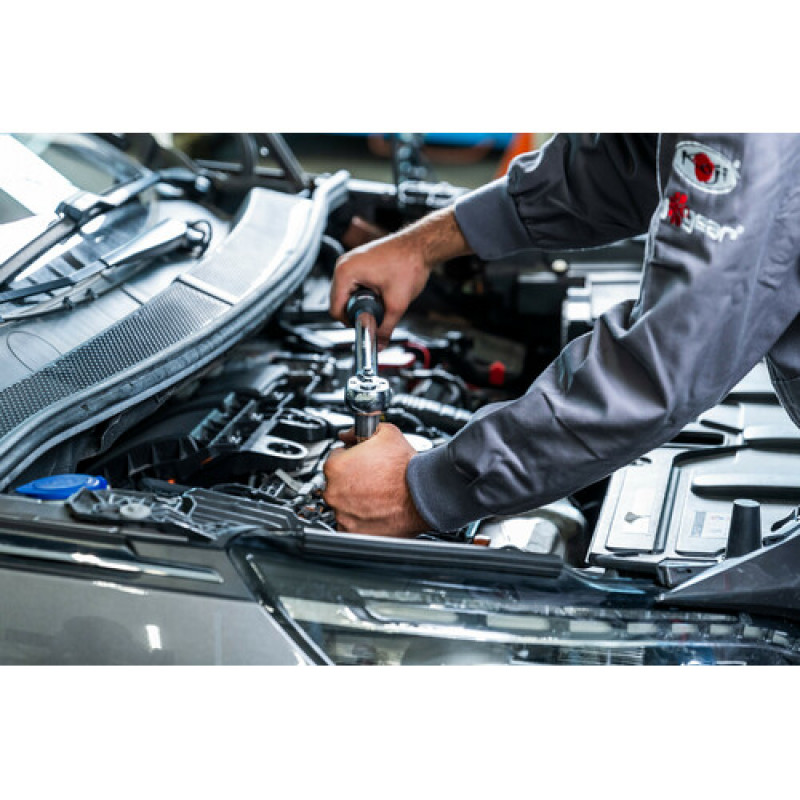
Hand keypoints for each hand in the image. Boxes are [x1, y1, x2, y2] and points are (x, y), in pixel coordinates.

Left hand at [322, 423, 429, 536]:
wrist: (423, 493)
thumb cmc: (405, 467)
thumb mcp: (384, 432)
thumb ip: (359, 429)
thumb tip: (348, 435)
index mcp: (335, 467)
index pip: (335, 459)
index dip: (351, 458)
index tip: (362, 463)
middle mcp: (334, 492)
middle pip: (336, 483)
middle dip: (351, 480)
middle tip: (372, 478)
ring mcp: (342, 514)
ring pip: (343, 504)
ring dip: (354, 500)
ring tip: (376, 494)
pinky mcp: (352, 531)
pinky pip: (349, 524)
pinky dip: (359, 519)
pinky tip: (375, 510)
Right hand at [329, 231, 430, 346]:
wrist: (420, 246)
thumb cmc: (409, 264)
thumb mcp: (396, 304)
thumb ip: (385, 328)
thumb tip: (378, 344)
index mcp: (345, 272)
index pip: (335, 309)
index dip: (351, 323)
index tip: (367, 326)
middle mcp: (343, 265)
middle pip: (339, 303)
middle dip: (358, 312)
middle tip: (378, 313)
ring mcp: (350, 262)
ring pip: (347, 295)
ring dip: (362, 303)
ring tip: (382, 300)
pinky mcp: (358, 263)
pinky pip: (353, 286)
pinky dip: (365, 294)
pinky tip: (380, 292)